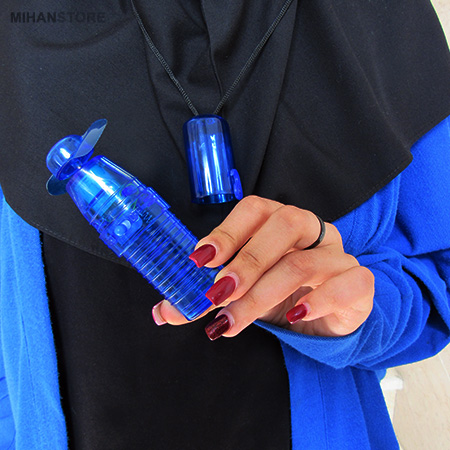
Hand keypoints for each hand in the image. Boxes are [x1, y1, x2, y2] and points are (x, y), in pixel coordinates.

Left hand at [153, 196, 373, 339]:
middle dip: (246, 261)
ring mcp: (336, 254)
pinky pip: (346, 283)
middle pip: (282, 226)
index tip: (199, 259)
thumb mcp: (243, 293)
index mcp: (278, 221)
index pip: (254, 209)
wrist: (326, 315)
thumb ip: (206, 298)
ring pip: (304, 262)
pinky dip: (319, 300)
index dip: (226, 231)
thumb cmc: (280, 294)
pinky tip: (296, 316)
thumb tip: (163, 310)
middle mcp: (310, 230)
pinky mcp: (359, 282)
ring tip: (235, 321)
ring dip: (264, 293)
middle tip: (217, 293)